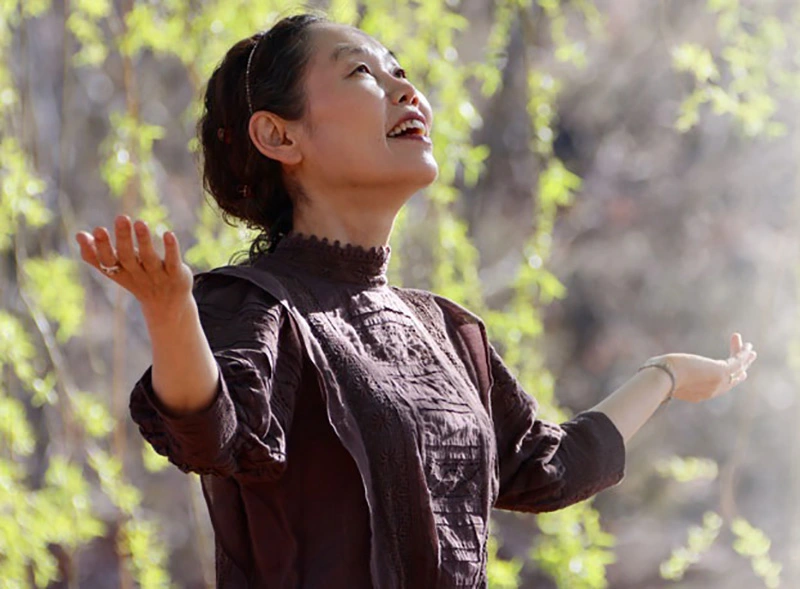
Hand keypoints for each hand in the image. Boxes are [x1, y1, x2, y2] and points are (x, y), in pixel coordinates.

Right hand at [75, 215, 194, 322]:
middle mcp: (138, 275)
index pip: (106, 262)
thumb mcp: (118, 269)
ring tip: (140, 222)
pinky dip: (171, 249)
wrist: (169, 306)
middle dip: (123, 238)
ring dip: (144, 241)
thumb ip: (98, 254)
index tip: (96, 230)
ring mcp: (157, 276)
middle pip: (128, 258)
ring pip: (149, 259)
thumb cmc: (139, 279)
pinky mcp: (176, 276)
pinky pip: (173, 262)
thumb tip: (79, 234)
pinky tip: (169, 234)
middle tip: (121, 217)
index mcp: (121, 273)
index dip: (100, 249)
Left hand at [653, 333, 756, 402]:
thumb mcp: (665, 376)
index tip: (734, 373)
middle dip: (740, 369)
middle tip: (747, 359)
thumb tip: (656, 367)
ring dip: (744, 357)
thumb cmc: (657, 377)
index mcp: (699, 394)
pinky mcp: (721, 371)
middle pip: (732, 379)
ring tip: (750, 348)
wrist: (662, 380)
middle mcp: (712, 391)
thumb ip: (667, 374)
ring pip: (737, 369)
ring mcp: (718, 382)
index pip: (717, 387)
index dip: (727, 379)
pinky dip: (742, 352)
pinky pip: (738, 361)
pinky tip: (746, 345)